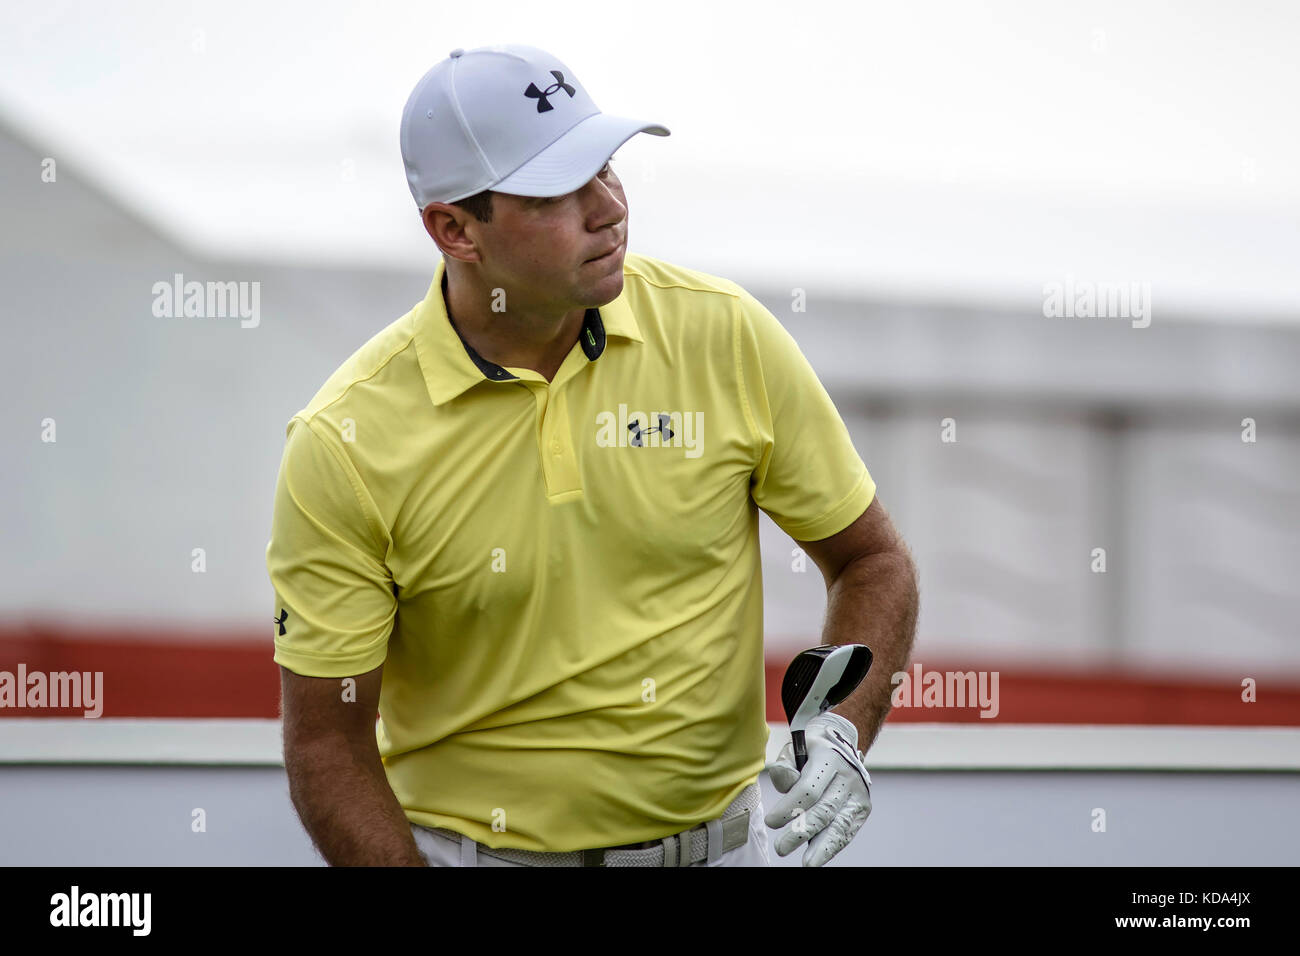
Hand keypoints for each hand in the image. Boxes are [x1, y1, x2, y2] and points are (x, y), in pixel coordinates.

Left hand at [764, 712, 871, 866]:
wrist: (842, 745)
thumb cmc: (810, 751)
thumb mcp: (794, 749)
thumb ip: (785, 768)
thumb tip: (783, 784)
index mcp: (829, 758)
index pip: (809, 788)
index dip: (790, 807)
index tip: (771, 822)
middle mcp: (847, 776)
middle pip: (824, 810)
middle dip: (801, 832)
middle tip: (781, 848)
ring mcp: (858, 794)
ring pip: (840, 825)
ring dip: (823, 847)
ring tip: (808, 864)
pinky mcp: (862, 808)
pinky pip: (847, 831)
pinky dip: (833, 847)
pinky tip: (819, 858)